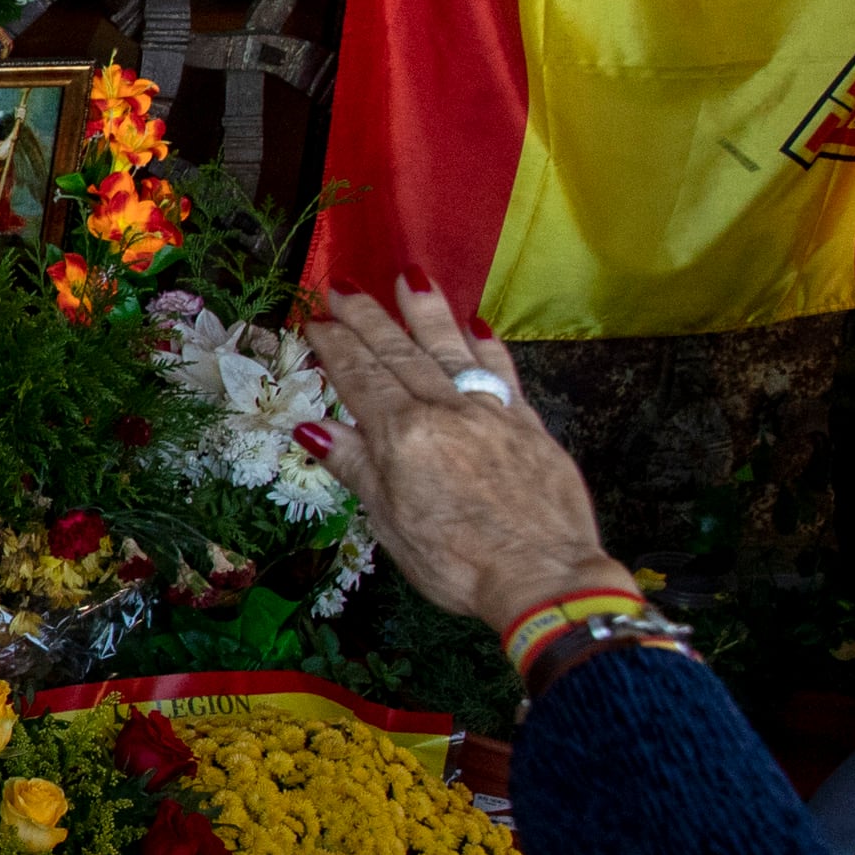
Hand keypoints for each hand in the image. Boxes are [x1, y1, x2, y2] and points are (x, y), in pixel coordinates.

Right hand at [299, 279, 626, 634]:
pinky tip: (477, 326)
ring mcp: (491, 414)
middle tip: (345, 286)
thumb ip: (356, 467)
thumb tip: (311, 428)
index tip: (315, 319)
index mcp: (403, 436)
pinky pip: (503, 374)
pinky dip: (487, 347)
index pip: (361, 379)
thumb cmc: (456, 563)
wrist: (543, 577)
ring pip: (452, 351)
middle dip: (369, 318)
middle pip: (400, 355)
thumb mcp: (389, 522)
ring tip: (410, 277)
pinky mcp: (529, 426)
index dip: (335, 347)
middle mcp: (446, 412)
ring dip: (427, 312)